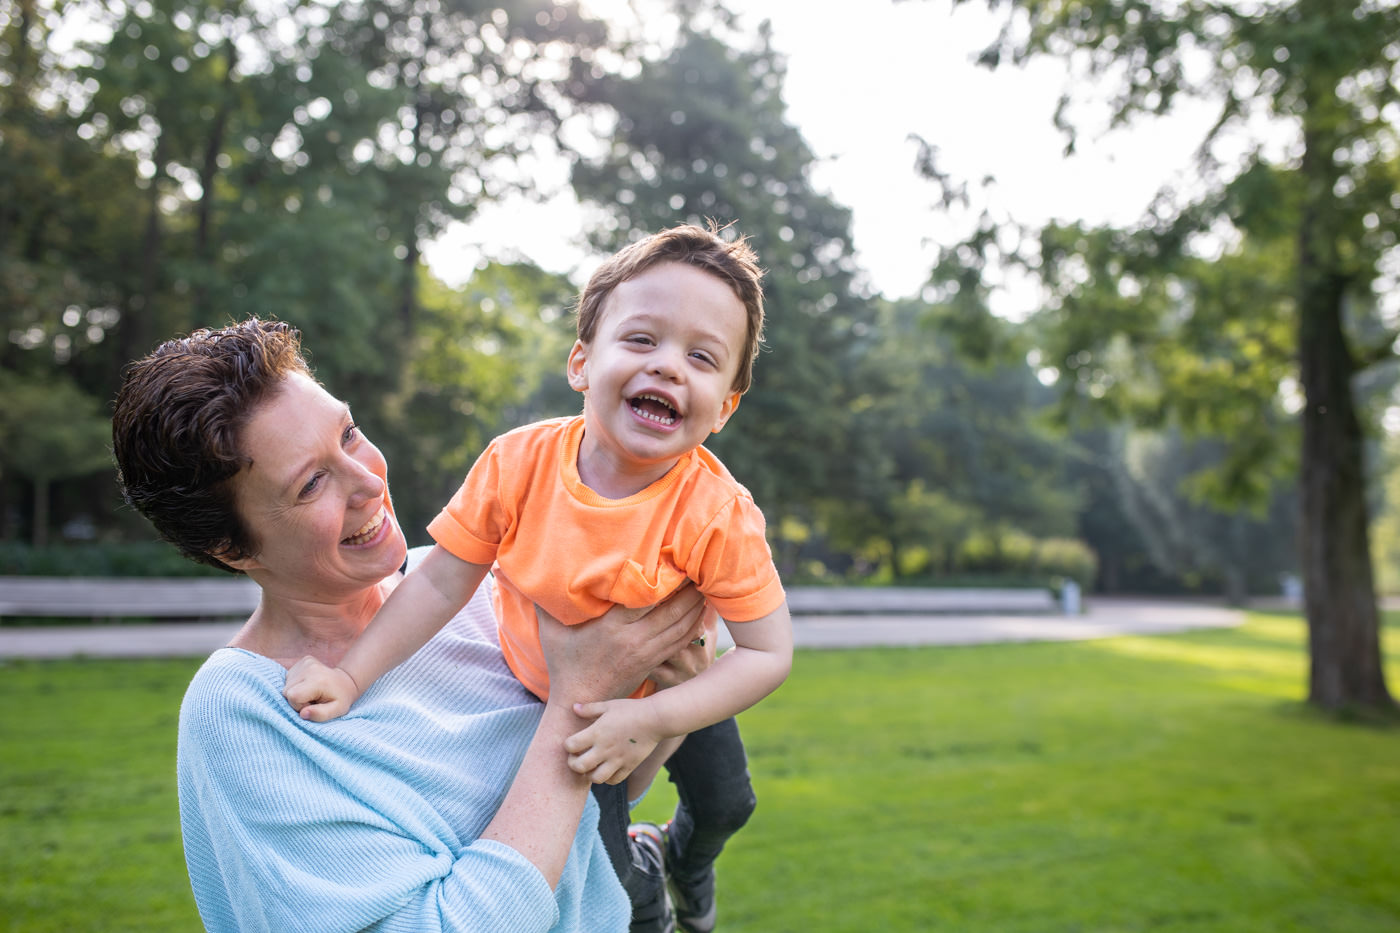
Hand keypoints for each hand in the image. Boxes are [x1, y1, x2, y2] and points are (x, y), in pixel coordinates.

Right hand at [283, 655, 360, 721]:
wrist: (346, 682)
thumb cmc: (341, 698)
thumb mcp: (337, 710)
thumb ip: (320, 715)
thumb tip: (303, 714)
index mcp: (318, 680)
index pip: (293, 696)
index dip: (299, 706)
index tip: (312, 705)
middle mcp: (310, 668)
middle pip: (287, 691)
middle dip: (297, 700)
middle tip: (313, 700)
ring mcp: (306, 662)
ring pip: (286, 685)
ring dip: (296, 692)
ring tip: (311, 692)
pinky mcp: (304, 660)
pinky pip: (289, 678)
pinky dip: (296, 684)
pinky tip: (309, 685)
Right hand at [537, 583, 705, 703]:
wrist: (579, 702)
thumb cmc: (564, 665)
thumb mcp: (551, 634)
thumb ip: (545, 606)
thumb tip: (528, 579)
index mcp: (611, 628)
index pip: (644, 599)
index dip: (662, 580)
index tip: (673, 561)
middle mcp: (633, 640)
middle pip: (669, 611)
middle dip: (687, 590)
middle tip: (699, 569)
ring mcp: (645, 653)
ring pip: (678, 627)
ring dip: (694, 607)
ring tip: (706, 587)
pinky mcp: (652, 663)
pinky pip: (678, 642)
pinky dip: (692, 627)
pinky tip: (701, 614)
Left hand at [563, 697, 663, 784]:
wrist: (656, 719)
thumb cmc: (631, 709)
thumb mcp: (608, 705)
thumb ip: (589, 708)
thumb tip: (573, 708)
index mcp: (597, 732)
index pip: (570, 746)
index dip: (567, 745)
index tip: (572, 742)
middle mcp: (605, 749)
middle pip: (579, 766)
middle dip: (573, 764)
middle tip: (576, 758)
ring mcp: (617, 759)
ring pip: (595, 778)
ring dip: (589, 774)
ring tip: (591, 766)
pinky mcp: (629, 766)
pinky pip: (613, 780)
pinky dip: (607, 778)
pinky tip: (606, 769)